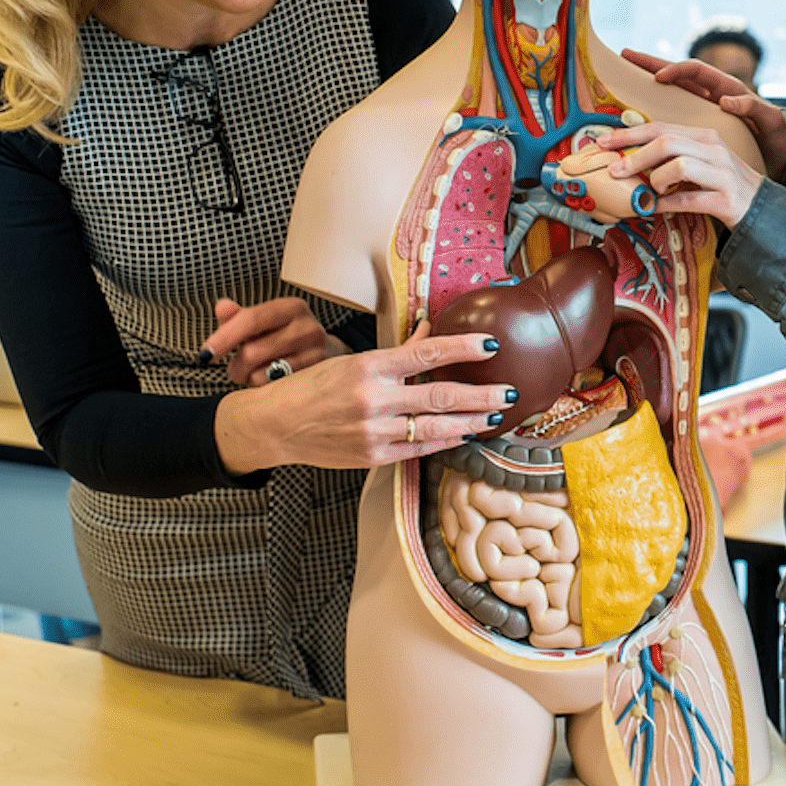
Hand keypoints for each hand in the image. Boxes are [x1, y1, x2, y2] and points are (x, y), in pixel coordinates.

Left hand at [204, 296, 342, 386]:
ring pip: (262, 373)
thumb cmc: (284, 335)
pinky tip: (268, 378)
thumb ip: (239, 316)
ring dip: (248, 377)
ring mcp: (315, 353)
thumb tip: (222, 307)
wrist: (324, 352)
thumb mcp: (263, 322)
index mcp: (291, 307)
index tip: (205, 354)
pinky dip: (262, 386)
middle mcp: (307, 327)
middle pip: (253, 351)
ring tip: (253, 371)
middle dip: (235, 364)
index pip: (251, 319)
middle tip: (235, 366)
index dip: (224, 337)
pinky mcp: (315, 376)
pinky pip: (274, 388)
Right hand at [212, 324, 512, 474]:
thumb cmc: (312, 387)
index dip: (463, 348)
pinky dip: (446, 441)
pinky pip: (419, 448)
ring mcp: (374, 431)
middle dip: (482, 395)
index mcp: (368, 367)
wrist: (275, 426)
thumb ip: (398, 350)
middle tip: (510, 391)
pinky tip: (465, 434)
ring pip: (436, 427)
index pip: (426, 354)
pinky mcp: (373, 456)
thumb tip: (432, 329)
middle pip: (441, 396)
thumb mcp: (353, 360)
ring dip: (472, 422)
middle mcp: (373, 399)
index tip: (491, 345)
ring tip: (497, 416)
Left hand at [598, 119, 764, 228]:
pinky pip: (689, 199)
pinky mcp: (726, 199)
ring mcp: (722, 173)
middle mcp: (714, 150)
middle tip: (615, 171)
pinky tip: (656, 207)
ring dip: (656, 180)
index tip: (604, 142)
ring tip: (652, 190)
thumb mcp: (701, 161)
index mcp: (705, 136)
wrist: (762, 207)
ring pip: (679, 166)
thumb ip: (673, 155)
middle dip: (635, 156)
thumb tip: (631, 158)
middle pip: (667, 143)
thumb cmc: (723, 184)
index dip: (629, 133)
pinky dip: (668, 204)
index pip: (661, 127)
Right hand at [623, 47, 785, 174]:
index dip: (677, 70)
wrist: (780, 157)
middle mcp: (712, 93)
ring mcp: (704, 107)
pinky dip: (656, 104)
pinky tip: (637, 107)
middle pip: (677, 72)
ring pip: (672, 87)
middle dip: (651, 63)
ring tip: (624, 73)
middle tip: (625, 55)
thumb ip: (755, 109)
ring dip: (648, 79)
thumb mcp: (772, 123)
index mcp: (728, 88)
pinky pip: (674, 108)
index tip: (658, 78)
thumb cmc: (777, 139)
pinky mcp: (700, 121)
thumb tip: (729, 101)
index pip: (697, 70)